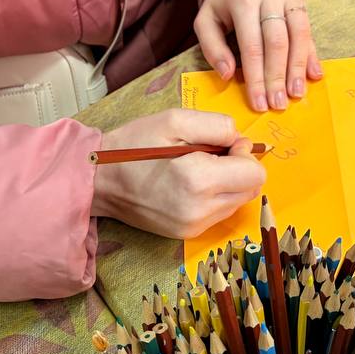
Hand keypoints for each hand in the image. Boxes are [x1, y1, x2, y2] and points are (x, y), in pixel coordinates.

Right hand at [92, 110, 265, 237]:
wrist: (99, 181)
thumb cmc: (133, 146)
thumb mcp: (175, 120)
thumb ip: (217, 125)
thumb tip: (241, 140)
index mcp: (198, 181)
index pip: (255, 174)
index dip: (244, 153)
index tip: (222, 144)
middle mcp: (200, 211)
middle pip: (252, 190)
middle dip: (240, 168)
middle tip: (211, 153)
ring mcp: (193, 227)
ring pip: (238, 202)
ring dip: (229, 182)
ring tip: (198, 167)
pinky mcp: (187, 234)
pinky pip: (220, 212)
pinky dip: (215, 196)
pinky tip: (191, 183)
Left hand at [196, 0, 321, 112]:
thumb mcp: (206, 18)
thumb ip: (212, 47)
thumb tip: (228, 75)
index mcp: (243, 0)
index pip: (252, 46)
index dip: (256, 77)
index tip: (259, 103)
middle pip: (277, 42)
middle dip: (278, 77)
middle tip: (278, 105)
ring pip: (299, 35)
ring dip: (298, 68)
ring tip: (296, 94)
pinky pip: (309, 29)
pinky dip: (312, 54)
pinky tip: (314, 74)